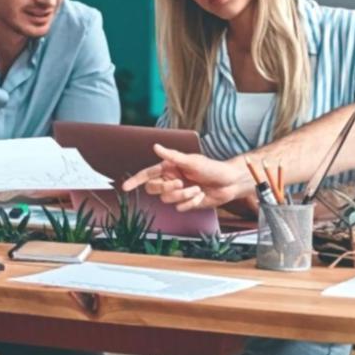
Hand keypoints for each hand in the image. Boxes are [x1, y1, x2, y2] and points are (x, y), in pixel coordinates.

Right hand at [122, 144, 252, 211]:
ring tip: (197, 189)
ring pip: (167, 200)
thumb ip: (172, 156)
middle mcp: (171, 180)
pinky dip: (191, 202)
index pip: (147, 174)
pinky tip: (200, 197)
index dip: (135, 180)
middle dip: (166, 188)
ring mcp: (178, 193)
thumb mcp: (192, 161)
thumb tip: (156, 147)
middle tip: (181, 183)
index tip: (125, 188)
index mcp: (169, 168)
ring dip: (183, 195)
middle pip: (154, 189)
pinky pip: (180, 207)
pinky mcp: (186, 203)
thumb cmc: (212, 168)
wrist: (228, 183)